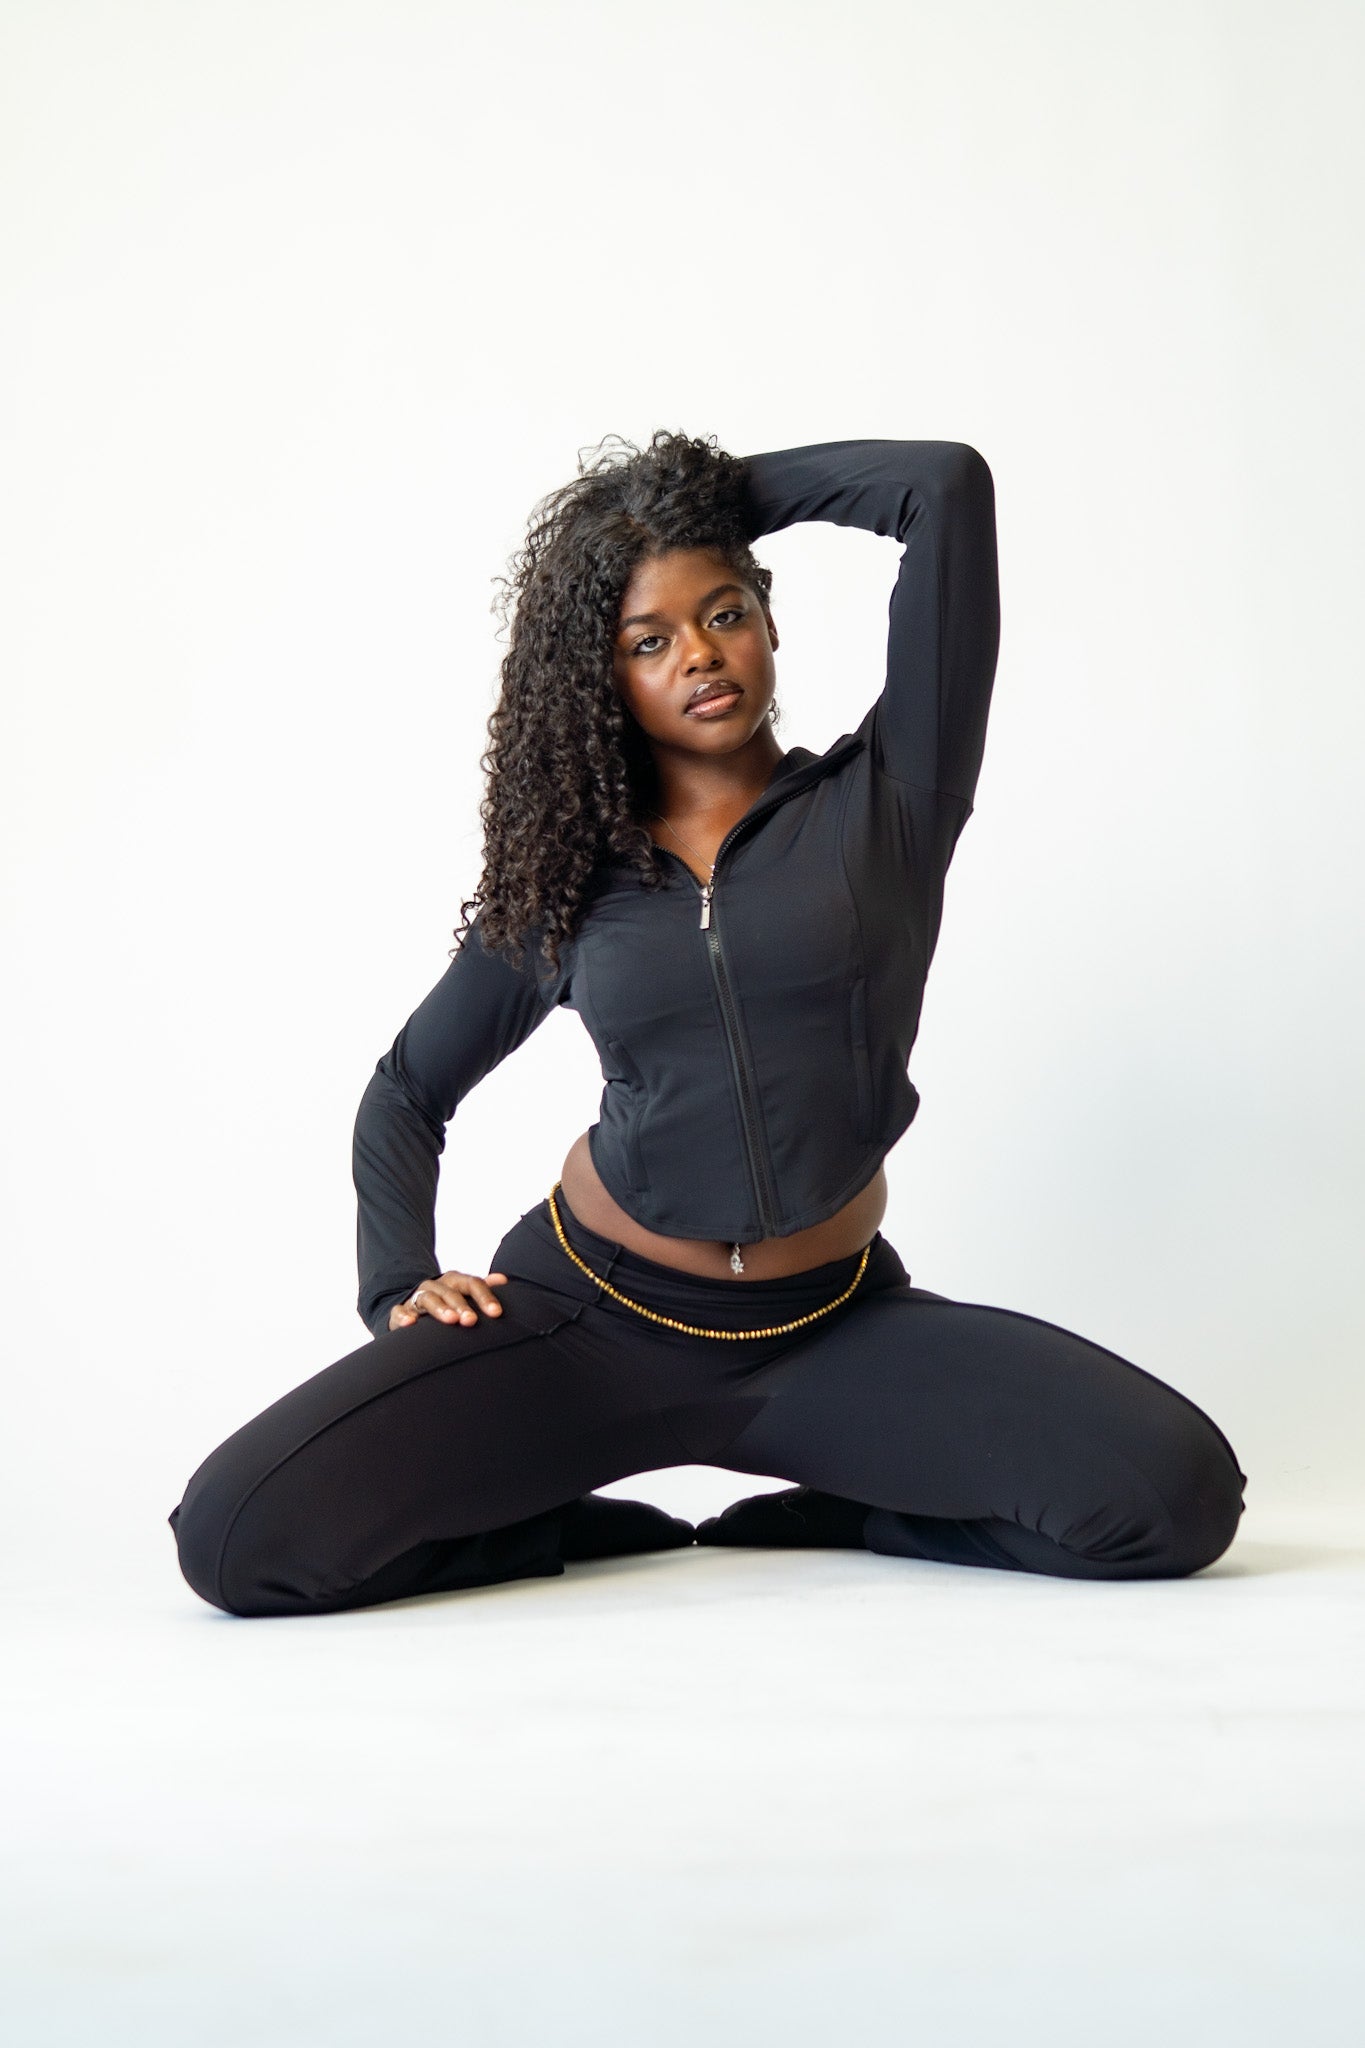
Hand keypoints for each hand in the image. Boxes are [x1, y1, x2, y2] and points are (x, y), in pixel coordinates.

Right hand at [388, 1270, 508, 1331]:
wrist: (414, 1309)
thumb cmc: (448, 1304)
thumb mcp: (464, 1294)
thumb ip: (482, 1288)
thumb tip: (503, 1279)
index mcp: (454, 1282)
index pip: (472, 1284)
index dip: (484, 1297)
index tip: (496, 1313)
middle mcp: (436, 1286)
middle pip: (450, 1292)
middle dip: (462, 1306)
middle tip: (472, 1321)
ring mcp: (416, 1298)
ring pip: (427, 1299)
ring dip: (440, 1309)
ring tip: (451, 1320)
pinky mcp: (400, 1312)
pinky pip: (399, 1312)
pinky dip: (403, 1316)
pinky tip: (410, 1324)